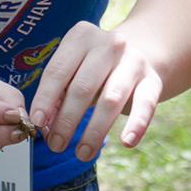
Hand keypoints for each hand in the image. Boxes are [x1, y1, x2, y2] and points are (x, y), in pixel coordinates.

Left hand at [28, 20, 163, 161]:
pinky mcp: (153, 79)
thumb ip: (57, 95)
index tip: (38, 124)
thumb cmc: (94, 69)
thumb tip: (45, 124)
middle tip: (56, 145)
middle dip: (67, 121)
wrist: (138, 53)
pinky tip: (127, 142)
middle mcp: (110, 44)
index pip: (58, 71)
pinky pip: (146, 104)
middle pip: (83, 87)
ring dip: (94, 131)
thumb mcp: (73, 72)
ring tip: (82, 153)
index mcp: (82, 37)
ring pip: (111, 99)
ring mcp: (134, 60)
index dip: (45, 99)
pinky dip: (137, 124)